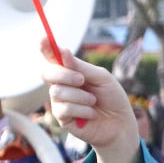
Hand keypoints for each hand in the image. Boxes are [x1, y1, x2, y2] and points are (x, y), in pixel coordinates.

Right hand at [39, 39, 137, 154]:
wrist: (120, 123)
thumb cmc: (112, 98)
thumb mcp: (101, 78)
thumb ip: (82, 67)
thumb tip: (63, 51)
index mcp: (70, 72)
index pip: (53, 58)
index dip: (47, 49)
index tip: (43, 39)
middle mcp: (61, 85)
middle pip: (47, 73)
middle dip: (64, 74)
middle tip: (82, 79)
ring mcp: (60, 102)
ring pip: (57, 92)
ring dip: (80, 96)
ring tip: (93, 101)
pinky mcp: (62, 118)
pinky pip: (65, 109)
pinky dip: (83, 110)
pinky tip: (92, 114)